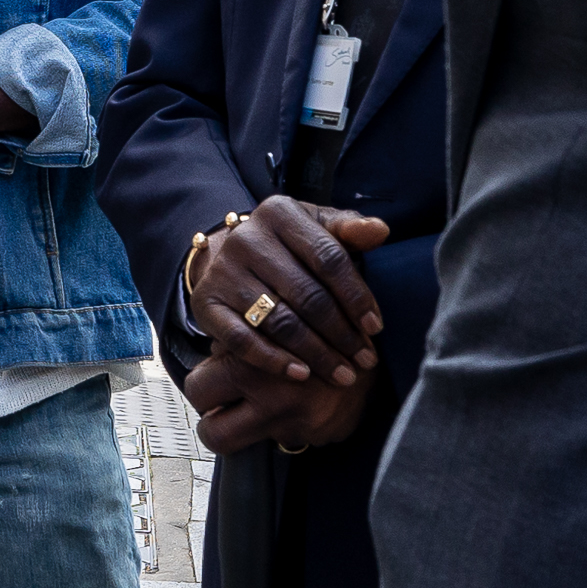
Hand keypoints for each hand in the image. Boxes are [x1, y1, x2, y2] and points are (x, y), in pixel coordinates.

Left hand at [180, 344, 380, 455]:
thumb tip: (210, 355)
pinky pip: (286, 438)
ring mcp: (297, 425)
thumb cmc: (313, 327)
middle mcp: (272, 401)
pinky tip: (297, 402)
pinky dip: (286, 423)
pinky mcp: (319, 436)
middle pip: (212, 433)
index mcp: (252, 368)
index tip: (212, 384)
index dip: (202, 385)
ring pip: (241, 447)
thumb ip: (238, 337)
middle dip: (213, 420)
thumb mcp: (270, 321)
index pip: (196, 390)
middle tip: (223, 406)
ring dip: (243, 428)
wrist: (372, 343)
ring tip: (256, 406)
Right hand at [186, 197, 387, 390]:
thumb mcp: (317, 229)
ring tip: (342, 374)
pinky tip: (301, 375)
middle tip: (364, 360)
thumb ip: (349, 230)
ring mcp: (223, 271)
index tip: (375, 327)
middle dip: (341, 334)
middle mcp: (246, 238)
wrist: (230, 257)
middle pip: (306, 294)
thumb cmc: (288, 246)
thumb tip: (379, 231)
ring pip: (279, 321)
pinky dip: (274, 360)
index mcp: (279, 213)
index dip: (356, 296)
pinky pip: (242, 340)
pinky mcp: (206, 303)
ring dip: (316, 354)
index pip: (328, 258)